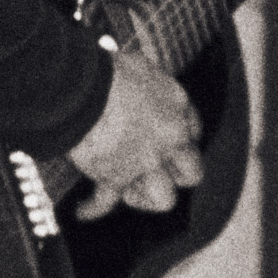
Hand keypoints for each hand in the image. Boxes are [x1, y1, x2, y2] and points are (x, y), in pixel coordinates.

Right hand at [68, 48, 203, 219]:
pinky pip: (105, 202)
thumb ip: (146, 80)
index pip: (194, 129)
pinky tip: (84, 211)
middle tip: (162, 170)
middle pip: (191, 171)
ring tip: (131, 192)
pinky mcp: (115, 177)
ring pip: (164, 198)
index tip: (170, 139)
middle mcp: (168, 140)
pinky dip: (92, 208)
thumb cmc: (107, 70)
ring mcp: (144, 163)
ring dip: (147, 196)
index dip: (182, 136)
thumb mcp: (140, 66)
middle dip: (178, 172)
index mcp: (176, 108)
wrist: (84, 89)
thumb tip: (136, 77)